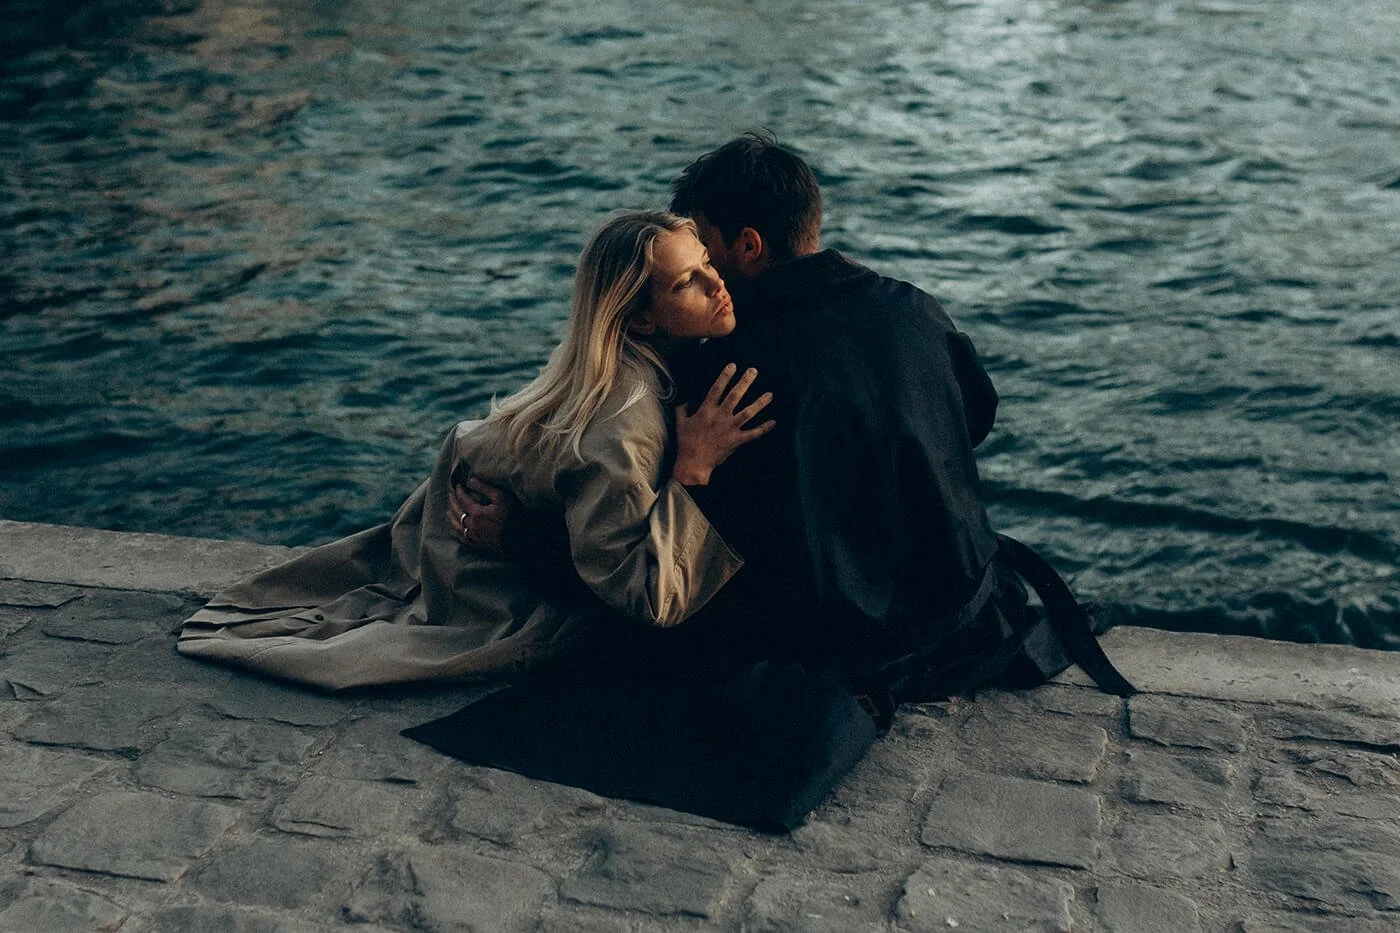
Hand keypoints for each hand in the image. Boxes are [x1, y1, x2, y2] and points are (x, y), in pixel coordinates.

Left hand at [448, 472, 516, 551]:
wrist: (521, 538)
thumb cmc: (513, 515)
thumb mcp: (501, 497)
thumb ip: (485, 487)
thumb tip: (470, 480)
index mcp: (477, 512)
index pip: (462, 499)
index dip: (458, 490)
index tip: (457, 484)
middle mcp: (472, 525)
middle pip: (456, 512)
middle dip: (452, 501)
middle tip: (450, 494)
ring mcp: (474, 536)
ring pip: (455, 526)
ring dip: (450, 517)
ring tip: (448, 510)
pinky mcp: (478, 544)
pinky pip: (461, 538)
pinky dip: (455, 532)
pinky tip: (454, 529)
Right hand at [673, 363, 775, 485]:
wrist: (693, 463)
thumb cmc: (685, 442)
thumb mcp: (680, 422)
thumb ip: (682, 409)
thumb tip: (686, 400)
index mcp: (706, 410)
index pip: (717, 388)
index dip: (725, 376)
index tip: (733, 365)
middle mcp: (720, 417)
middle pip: (735, 396)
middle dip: (745, 382)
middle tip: (753, 371)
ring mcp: (730, 429)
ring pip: (748, 413)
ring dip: (760, 403)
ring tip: (770, 394)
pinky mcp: (736, 441)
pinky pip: (753, 434)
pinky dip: (764, 428)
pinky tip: (773, 422)